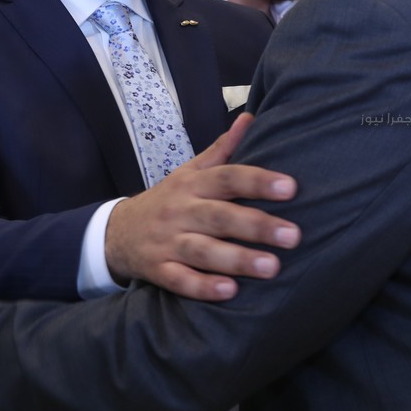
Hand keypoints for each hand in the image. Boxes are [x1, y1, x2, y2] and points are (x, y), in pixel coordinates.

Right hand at [105, 113, 299, 301]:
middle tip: (293, 235)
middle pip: (220, 217)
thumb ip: (222, 149)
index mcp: (193, 184)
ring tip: (272, 268)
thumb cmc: (169, 200)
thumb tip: (251, 118)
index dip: (258, 181)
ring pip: (203, 251)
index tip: (291, 187)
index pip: (228, 177)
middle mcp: (181, 211)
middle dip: (257, 226)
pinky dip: (203, 287)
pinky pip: (180, 281)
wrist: (117, 232)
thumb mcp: (190, 171)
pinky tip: (229, 292)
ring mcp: (168, 242)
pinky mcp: (158, 270)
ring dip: (237, 260)